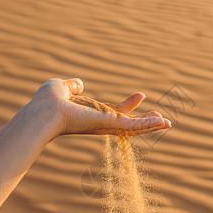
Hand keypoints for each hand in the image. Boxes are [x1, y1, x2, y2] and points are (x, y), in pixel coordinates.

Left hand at [32, 78, 170, 136]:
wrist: (45, 111)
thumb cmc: (48, 102)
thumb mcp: (61, 87)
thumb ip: (72, 86)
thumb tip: (79, 85)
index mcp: (92, 114)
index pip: (116, 110)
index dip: (129, 104)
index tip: (142, 94)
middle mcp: (101, 122)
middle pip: (129, 123)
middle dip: (146, 122)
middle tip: (163, 120)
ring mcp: (106, 125)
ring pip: (134, 127)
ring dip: (151, 125)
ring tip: (168, 123)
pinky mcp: (110, 124)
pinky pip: (133, 126)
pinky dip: (148, 124)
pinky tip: (161, 122)